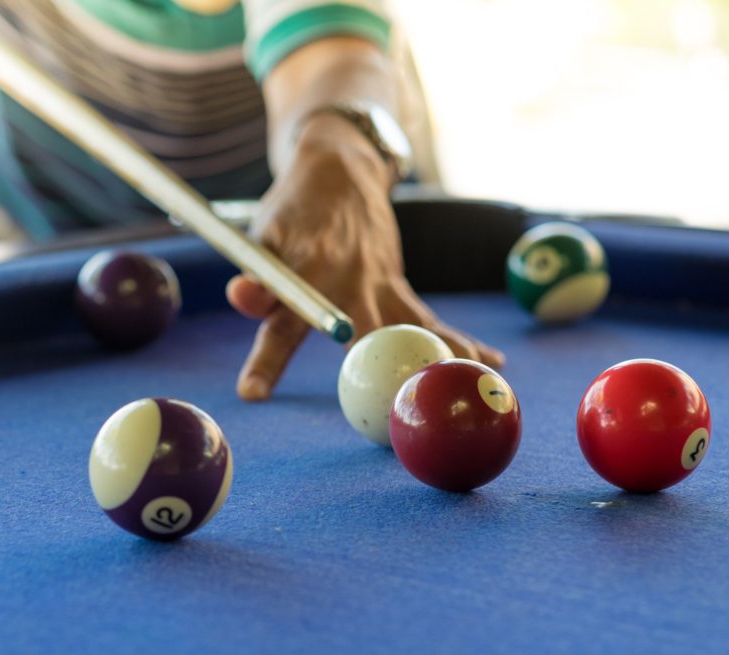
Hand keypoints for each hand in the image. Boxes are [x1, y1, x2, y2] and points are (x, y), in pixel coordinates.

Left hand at [227, 115, 504, 400]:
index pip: (281, 323)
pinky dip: (460, 339)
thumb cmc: (292, 213)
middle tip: (396, 412)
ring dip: (440, 358)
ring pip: (411, 328)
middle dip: (377, 373)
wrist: (340, 169)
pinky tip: (490, 362)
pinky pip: (429, 319)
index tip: (252, 394)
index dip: (267, 359)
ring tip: (466, 390)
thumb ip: (255, 276)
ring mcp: (378, 284)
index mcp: (305, 270)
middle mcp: (346, 281)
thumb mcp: (263, 237)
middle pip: (364, 336)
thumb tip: (238, 297)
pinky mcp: (397, 287)